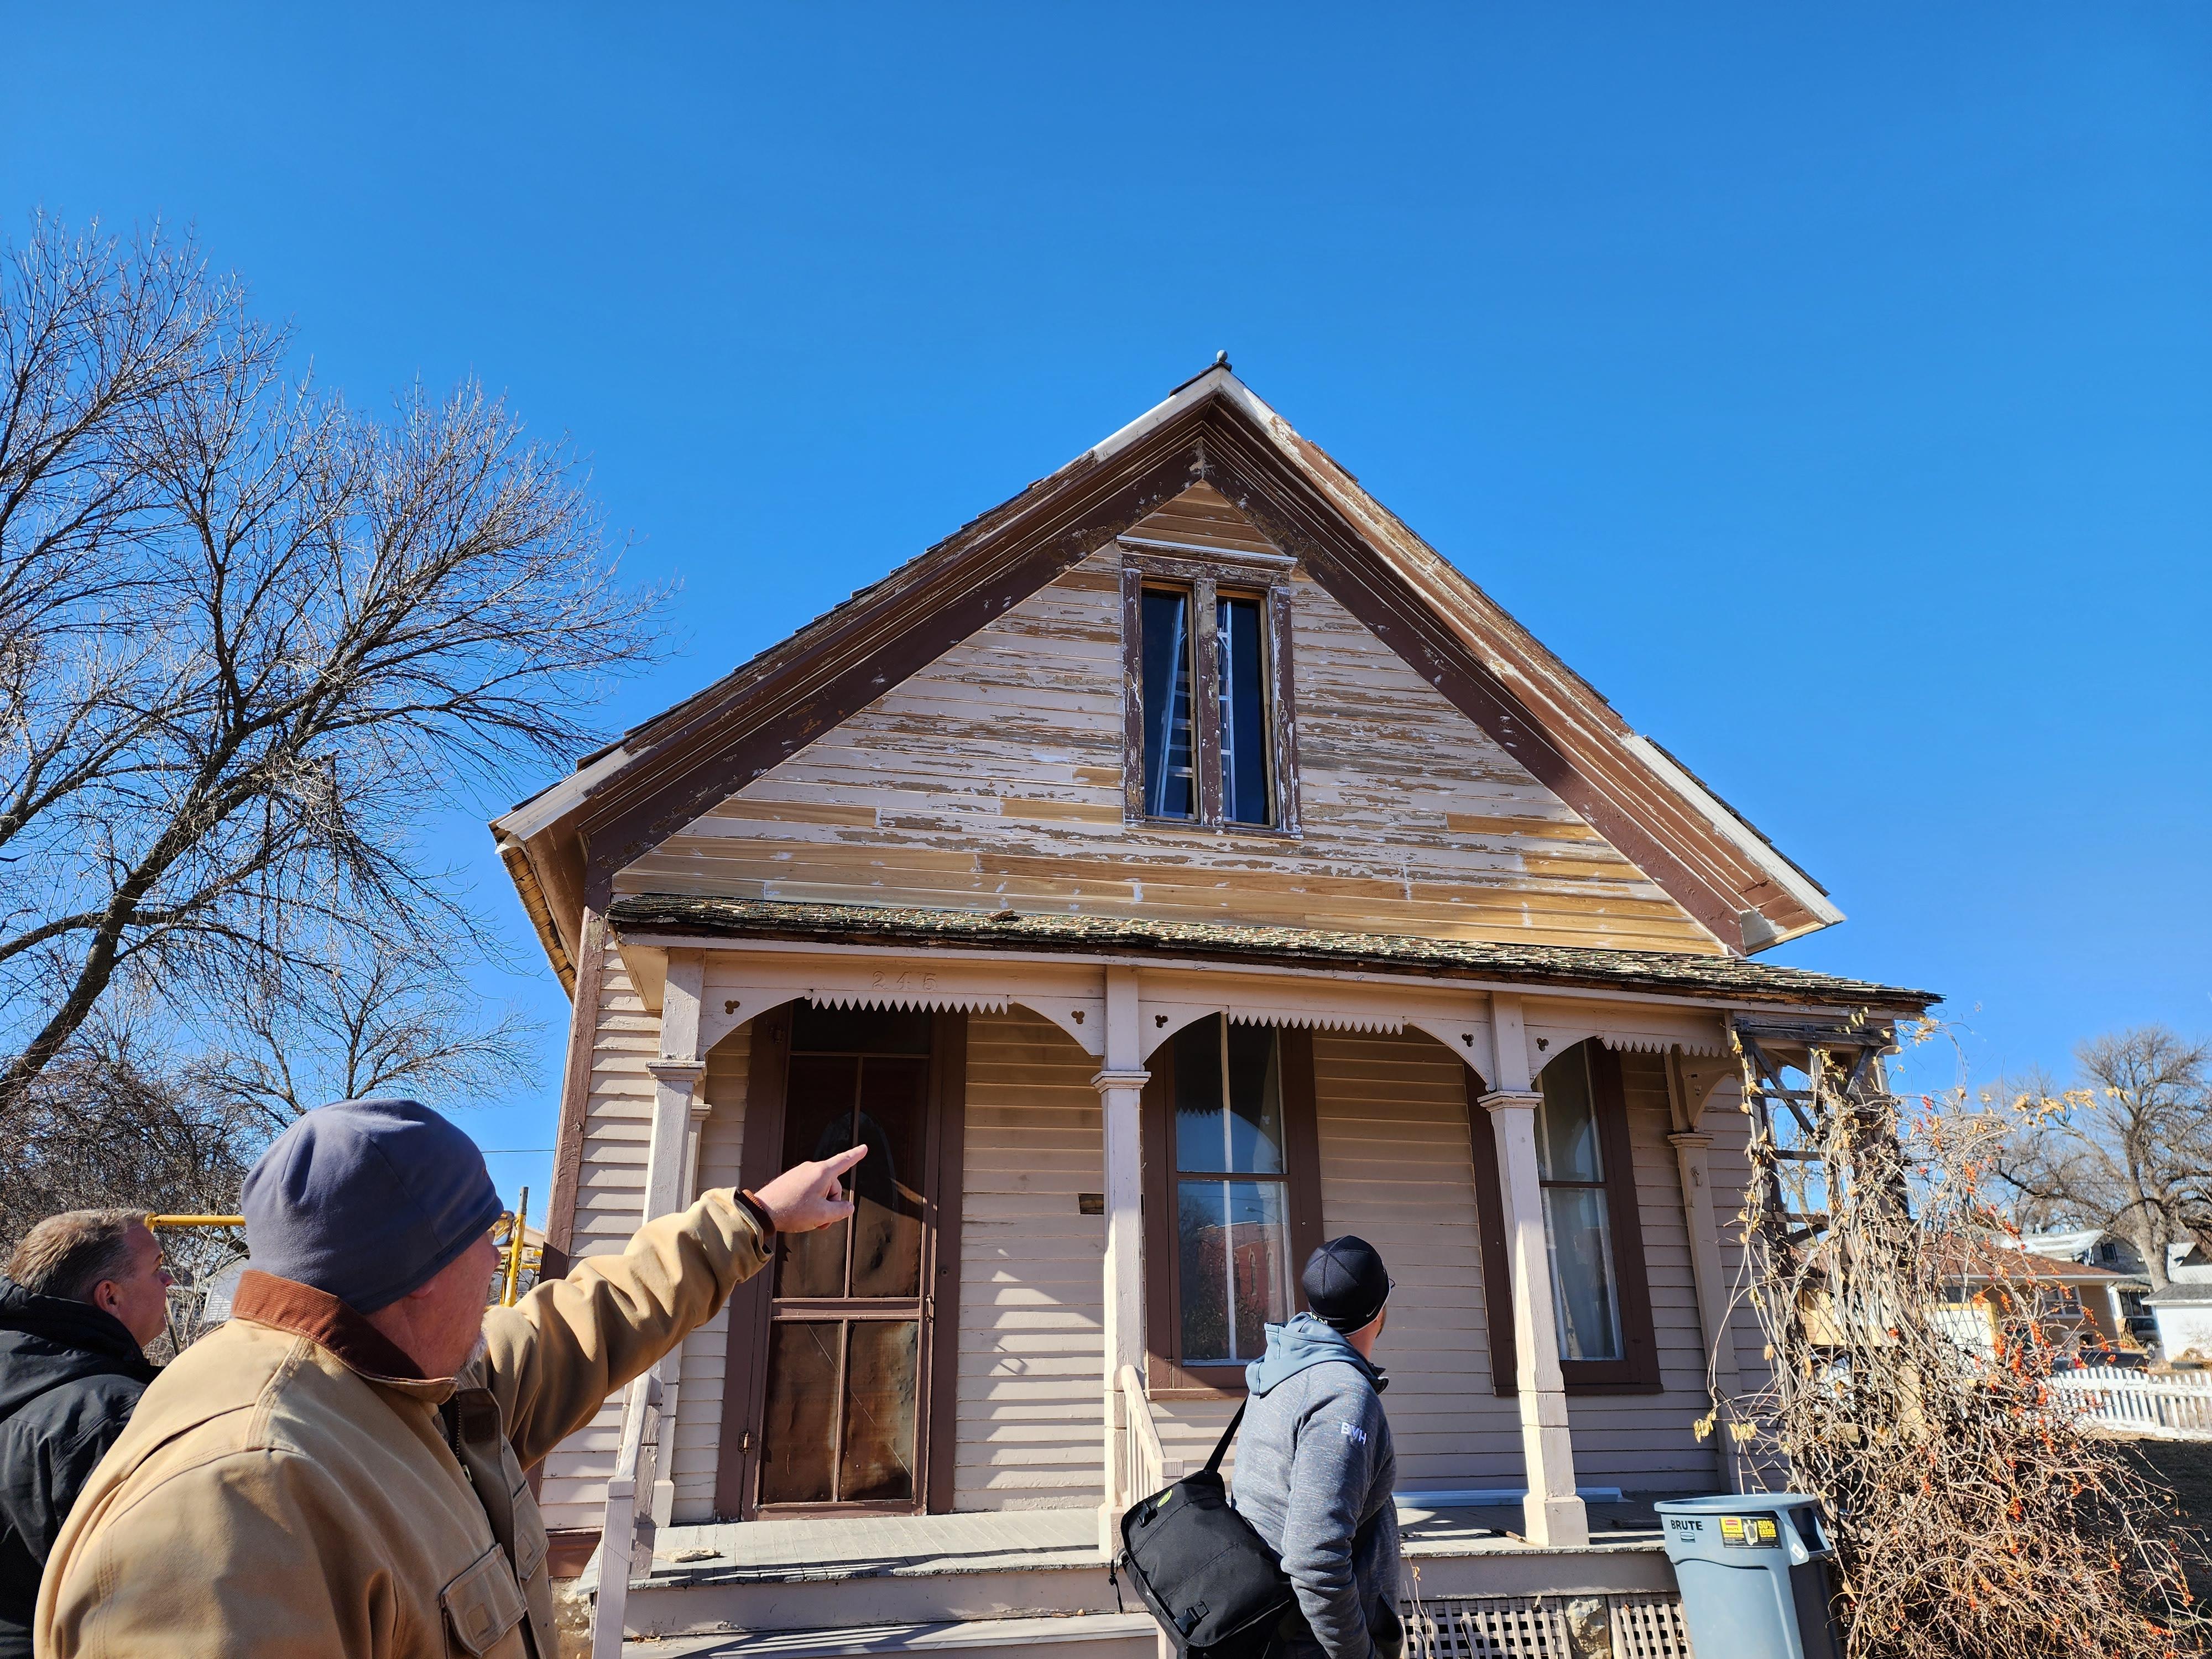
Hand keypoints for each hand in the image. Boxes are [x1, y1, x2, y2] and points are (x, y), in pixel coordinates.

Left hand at [752, 1144, 866, 1233]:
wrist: (762, 1211)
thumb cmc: (792, 1211)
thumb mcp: (823, 1215)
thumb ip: (841, 1210)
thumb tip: (848, 1207)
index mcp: (822, 1173)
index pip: (844, 1161)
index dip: (856, 1155)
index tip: (864, 1148)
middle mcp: (811, 1169)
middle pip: (832, 1186)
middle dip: (831, 1204)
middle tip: (821, 1220)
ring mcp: (799, 1174)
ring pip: (820, 1190)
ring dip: (819, 1206)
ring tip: (808, 1218)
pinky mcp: (791, 1180)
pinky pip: (807, 1190)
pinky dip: (809, 1203)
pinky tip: (800, 1213)